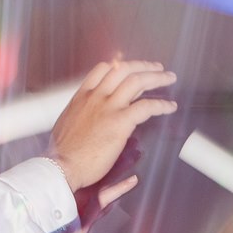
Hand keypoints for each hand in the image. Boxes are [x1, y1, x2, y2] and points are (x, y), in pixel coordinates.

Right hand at [49, 61, 177, 192]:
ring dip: (156, 78)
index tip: (131, 68)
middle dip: (143, 66)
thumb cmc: (61, 154)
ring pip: (137, 81)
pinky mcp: (120, 123)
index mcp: (82, 96)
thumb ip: (79, 115)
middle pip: (123, 69)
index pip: (103, 69)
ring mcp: (108, 108)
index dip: (120, 66)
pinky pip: (146, 107)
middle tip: (157, 68)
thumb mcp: (66, 124)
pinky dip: (161, 105)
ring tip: (169, 78)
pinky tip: (170, 107)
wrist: (61, 166)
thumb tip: (86, 120)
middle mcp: (96, 97)